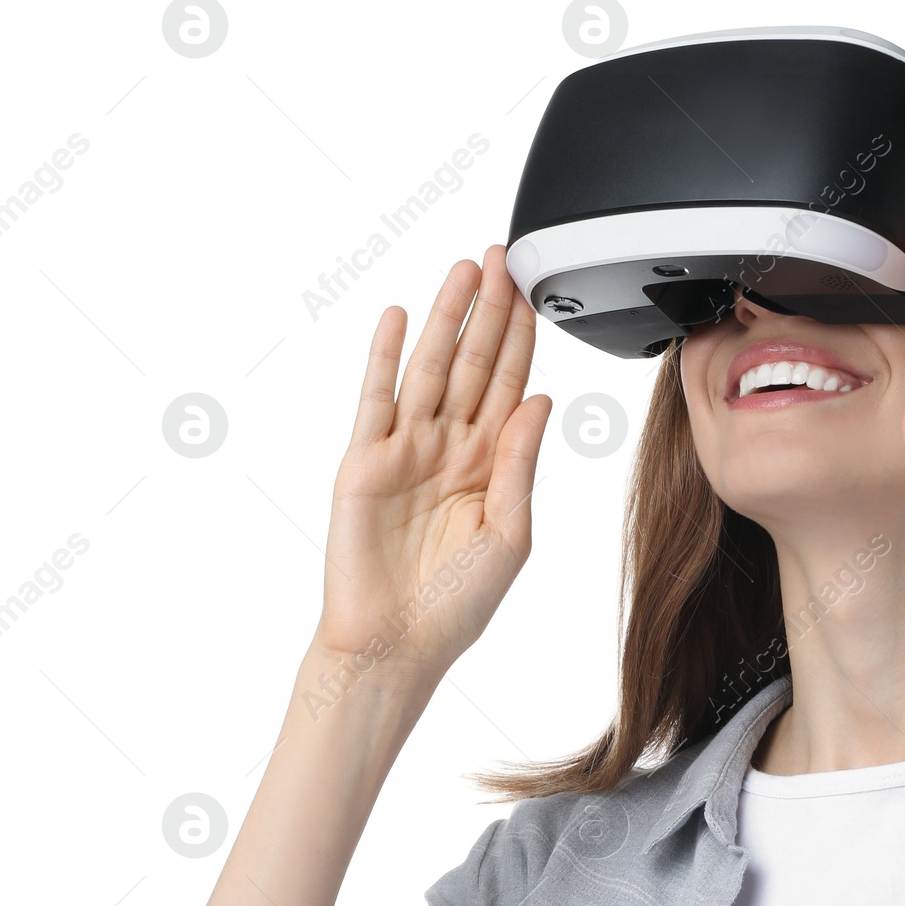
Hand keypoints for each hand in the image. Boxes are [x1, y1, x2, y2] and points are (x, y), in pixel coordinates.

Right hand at [313, 245, 551, 683]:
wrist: (397, 645)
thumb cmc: (455, 604)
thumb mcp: (510, 534)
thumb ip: (520, 464)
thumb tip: (542, 401)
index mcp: (488, 467)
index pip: (510, 388)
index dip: (522, 341)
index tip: (535, 296)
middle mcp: (447, 449)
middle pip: (473, 365)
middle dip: (489, 313)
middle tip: (503, 260)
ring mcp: (404, 451)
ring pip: (429, 370)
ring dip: (445, 320)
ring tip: (462, 272)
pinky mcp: (362, 462)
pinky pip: (375, 399)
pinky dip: (386, 358)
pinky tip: (399, 319)